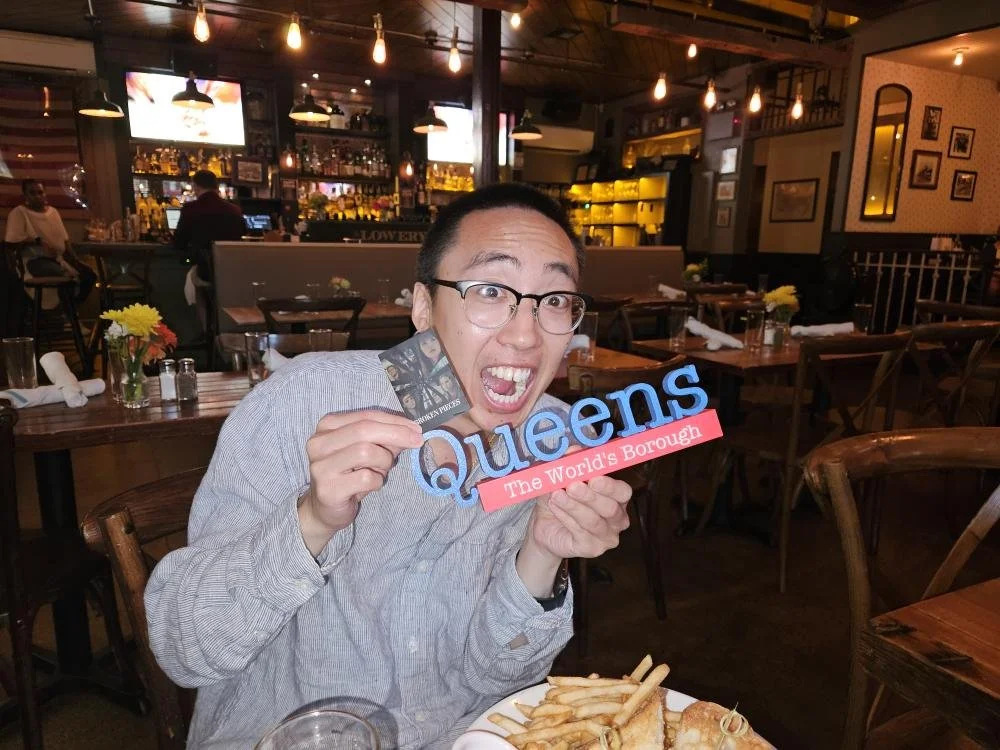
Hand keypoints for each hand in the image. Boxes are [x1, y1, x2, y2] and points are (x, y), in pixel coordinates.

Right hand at [299, 410, 421, 554]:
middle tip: (417, 441)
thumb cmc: (349, 474)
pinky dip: (378, 481)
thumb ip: (384, 438)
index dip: (394, 421)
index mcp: (327, 426)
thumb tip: (411, 431)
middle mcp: (318, 443)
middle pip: (364, 430)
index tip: (416, 428)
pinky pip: (367, 478)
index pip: (366, 416)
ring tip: (381, 471)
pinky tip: (371, 485)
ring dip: (384, 461)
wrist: (326, 508)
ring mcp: (320, 466)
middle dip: (396, 434)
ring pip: (366, 452)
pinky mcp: (328, 489)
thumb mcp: (366, 450)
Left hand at [516, 476, 631, 596]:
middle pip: (609, 508)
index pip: (622, 492)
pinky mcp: (592, 549)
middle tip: (572, 486)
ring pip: (593, 521)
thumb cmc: (560, 499)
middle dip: (590, 496)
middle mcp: (617, 519)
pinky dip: (566, 518)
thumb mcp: (561, 479)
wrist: (544, 527)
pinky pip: (580, 533)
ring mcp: (607, 537)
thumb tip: (572, 450)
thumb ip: (569, 465)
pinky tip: (555, 507)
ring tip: (556, 495)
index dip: (609, 486)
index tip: (593, 478)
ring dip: (573, 506)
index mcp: (617, 498)